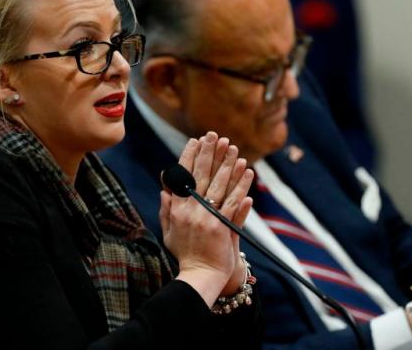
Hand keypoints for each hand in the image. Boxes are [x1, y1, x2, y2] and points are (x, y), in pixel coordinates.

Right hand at [160, 132, 253, 306]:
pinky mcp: (223, 226)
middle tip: (215, 135)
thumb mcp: (169, 232)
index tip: (195, 140)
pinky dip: (241, 185)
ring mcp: (207, 218)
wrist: (199, 275)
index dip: (189, 156)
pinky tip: (247, 171)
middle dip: (209, 153)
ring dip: (227, 164)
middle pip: (201, 175)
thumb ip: (166, 210)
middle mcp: (191, 210)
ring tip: (233, 148)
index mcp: (176, 209)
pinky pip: (233, 201)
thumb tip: (164, 189)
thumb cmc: (185, 254)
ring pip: (219, 185)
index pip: (182, 176)